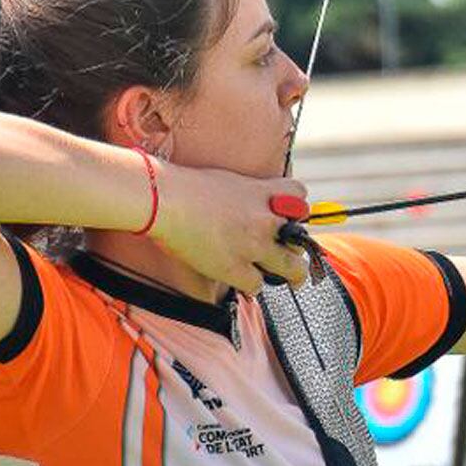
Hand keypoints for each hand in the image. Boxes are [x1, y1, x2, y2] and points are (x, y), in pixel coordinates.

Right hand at [149, 165, 311, 293]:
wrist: (165, 200)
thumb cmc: (188, 186)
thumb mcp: (230, 180)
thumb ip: (250, 193)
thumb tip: (252, 203)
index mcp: (264, 192)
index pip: (300, 195)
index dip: (296, 207)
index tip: (289, 216)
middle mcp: (265, 219)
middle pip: (300, 238)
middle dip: (298, 248)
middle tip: (294, 257)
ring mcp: (252, 245)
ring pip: (291, 268)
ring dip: (290, 274)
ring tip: (290, 279)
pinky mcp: (234, 268)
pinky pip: (257, 285)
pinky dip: (252, 285)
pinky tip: (245, 280)